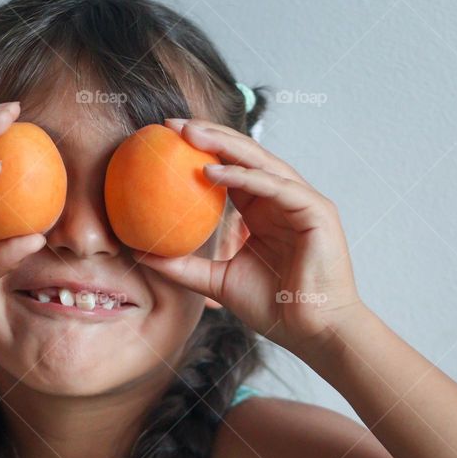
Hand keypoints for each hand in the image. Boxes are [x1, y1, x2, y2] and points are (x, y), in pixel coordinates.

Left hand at [135, 118, 366, 359]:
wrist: (313, 332)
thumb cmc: (274, 308)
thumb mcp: (217, 282)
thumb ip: (183, 266)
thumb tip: (141, 254)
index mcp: (263, 211)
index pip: (230, 170)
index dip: (200, 151)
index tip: (163, 141)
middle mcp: (282, 199)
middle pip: (243, 156)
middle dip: (208, 135)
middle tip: (171, 124)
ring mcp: (301, 202)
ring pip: (259, 162)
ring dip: (223, 145)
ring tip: (189, 134)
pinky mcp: (315, 211)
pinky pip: (274, 187)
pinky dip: (243, 178)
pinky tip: (211, 172)